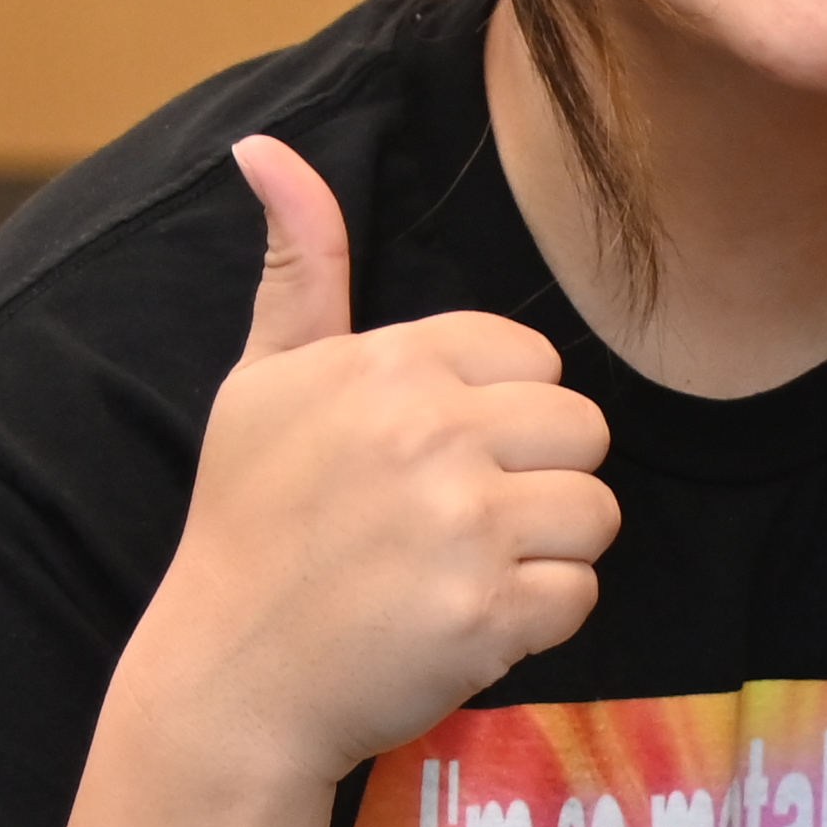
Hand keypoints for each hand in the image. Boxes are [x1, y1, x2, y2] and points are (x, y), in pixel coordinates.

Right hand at [124, 135, 617, 777]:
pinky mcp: (487, 613)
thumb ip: (299, 269)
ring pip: (596, 513)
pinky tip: (467, 624)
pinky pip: (580, 595)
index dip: (505, 415)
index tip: (442, 461)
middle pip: (583, 430)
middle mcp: (432, 431)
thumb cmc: (248, 527)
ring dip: (547, 552)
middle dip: (538, 481)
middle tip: (460, 527)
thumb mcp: (260, 382)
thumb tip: (266, 147)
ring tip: (467, 572)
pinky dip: (537, 621)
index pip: (534, 358)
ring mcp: (464, 524)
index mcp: (390, 365)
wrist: (229, 679)